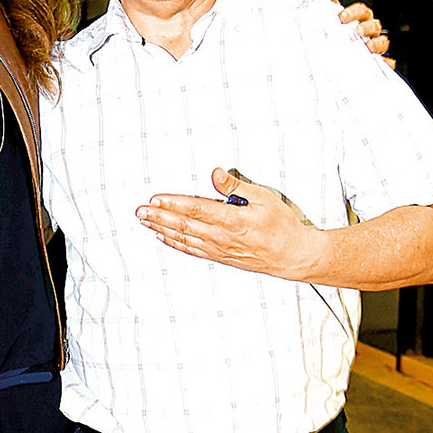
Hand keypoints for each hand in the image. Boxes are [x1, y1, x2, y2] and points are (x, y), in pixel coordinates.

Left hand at [137, 167, 323, 279]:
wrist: (292, 256)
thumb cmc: (282, 227)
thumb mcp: (265, 199)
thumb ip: (237, 187)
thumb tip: (217, 175)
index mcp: (232, 220)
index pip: (195, 209)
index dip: (172, 203)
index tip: (156, 198)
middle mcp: (221, 237)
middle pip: (183, 225)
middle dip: (159, 216)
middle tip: (140, 210)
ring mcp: (219, 249)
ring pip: (183, 238)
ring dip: (162, 229)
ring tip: (146, 221)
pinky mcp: (220, 257)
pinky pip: (192, 249)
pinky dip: (175, 243)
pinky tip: (164, 237)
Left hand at [320, 0, 393, 65]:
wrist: (336, 61)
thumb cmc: (341, 38)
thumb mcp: (335, 23)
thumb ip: (331, 7)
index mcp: (361, 20)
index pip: (361, 11)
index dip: (353, 12)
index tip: (342, 16)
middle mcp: (370, 32)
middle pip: (374, 25)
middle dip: (366, 27)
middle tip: (357, 31)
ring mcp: (375, 47)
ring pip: (383, 42)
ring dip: (377, 43)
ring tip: (368, 47)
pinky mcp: (378, 62)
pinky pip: (386, 62)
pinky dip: (387, 63)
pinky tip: (383, 64)